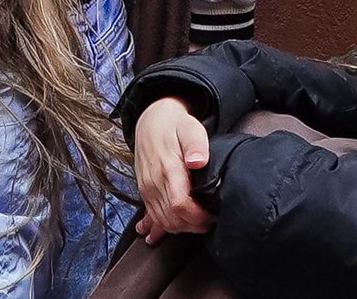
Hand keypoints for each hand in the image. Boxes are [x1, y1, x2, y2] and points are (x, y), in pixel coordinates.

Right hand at [132, 98, 214, 240]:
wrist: (151, 120)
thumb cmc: (175, 125)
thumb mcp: (190, 128)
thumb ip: (196, 144)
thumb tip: (198, 161)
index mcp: (168, 168)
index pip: (180, 205)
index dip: (198, 217)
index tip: (212, 216)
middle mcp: (154, 182)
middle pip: (171, 218)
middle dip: (193, 226)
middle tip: (210, 223)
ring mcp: (147, 188)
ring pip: (161, 220)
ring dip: (180, 228)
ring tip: (197, 226)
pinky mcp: (144, 190)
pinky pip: (150, 215)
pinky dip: (157, 227)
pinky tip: (156, 235)